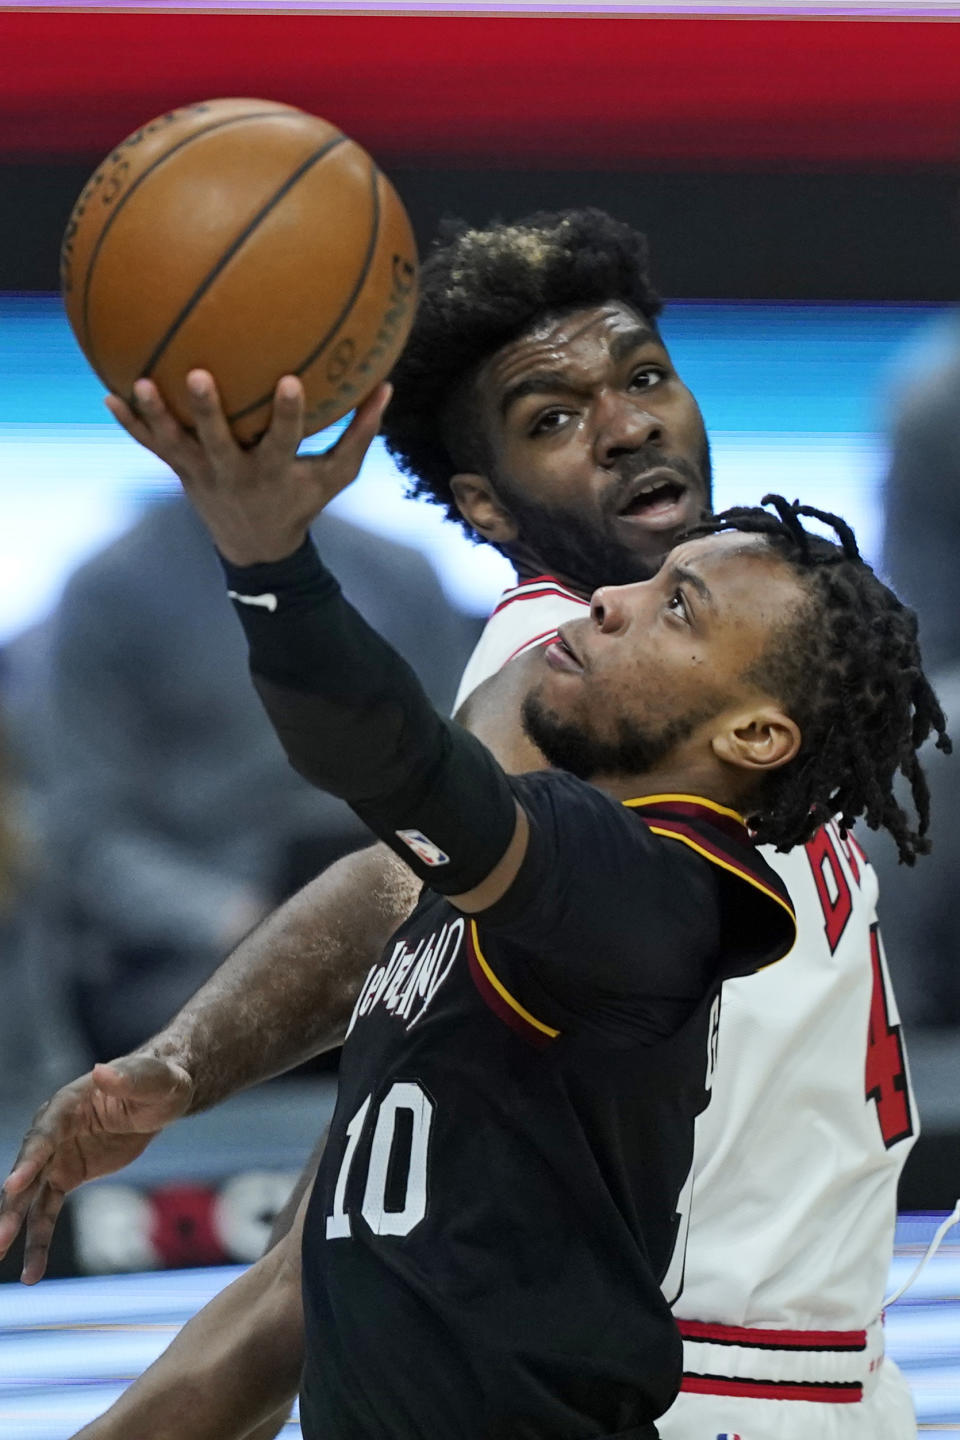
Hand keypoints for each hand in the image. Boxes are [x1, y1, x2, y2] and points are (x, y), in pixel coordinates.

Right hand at [0, 1054, 192, 1282]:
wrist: (159, 1099)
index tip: (14, 1185)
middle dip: (10, 1202)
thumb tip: (102, 1071)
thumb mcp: (153, 1079)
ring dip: (14, 1226)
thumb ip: (130, 1078)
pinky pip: (46, 1212)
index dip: (30, 1158)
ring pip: (29, 1197)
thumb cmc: (159, 1082)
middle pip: (27, 1169)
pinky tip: (32, 1272)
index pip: (44, 1133)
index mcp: (68, 1104)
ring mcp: (56, 1156)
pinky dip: (38, 1241)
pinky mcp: (65, 1176)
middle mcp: (53, 1131)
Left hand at [105, 372, 390, 565]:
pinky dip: (131, 424)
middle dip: (208, 411)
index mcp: (273, 472)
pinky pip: (152, 447)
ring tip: (139, 384)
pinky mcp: (181, 472)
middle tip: (199, 376)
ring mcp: (202, 474)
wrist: (256, 546)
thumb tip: (386, 385)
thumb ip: (359, 434)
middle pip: (218, 441)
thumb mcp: (335, 477)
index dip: (289, 414)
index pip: (284, 440)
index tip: (292, 381)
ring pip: (175, 443)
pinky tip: (108, 395)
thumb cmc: (300, 502)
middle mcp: (235, 473)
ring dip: (156, 416)